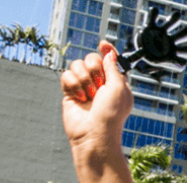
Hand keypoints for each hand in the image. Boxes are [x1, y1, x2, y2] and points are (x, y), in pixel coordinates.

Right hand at [60, 42, 133, 156]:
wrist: (94, 134)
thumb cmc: (111, 114)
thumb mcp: (119, 88)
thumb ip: (113, 67)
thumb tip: (109, 54)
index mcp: (116, 81)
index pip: (110, 60)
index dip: (107, 50)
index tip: (103, 44)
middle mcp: (100, 83)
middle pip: (92, 58)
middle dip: (94, 68)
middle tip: (99, 85)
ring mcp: (84, 87)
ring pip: (77, 65)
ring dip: (84, 79)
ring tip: (90, 96)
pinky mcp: (70, 92)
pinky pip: (66, 75)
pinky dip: (73, 85)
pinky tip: (80, 99)